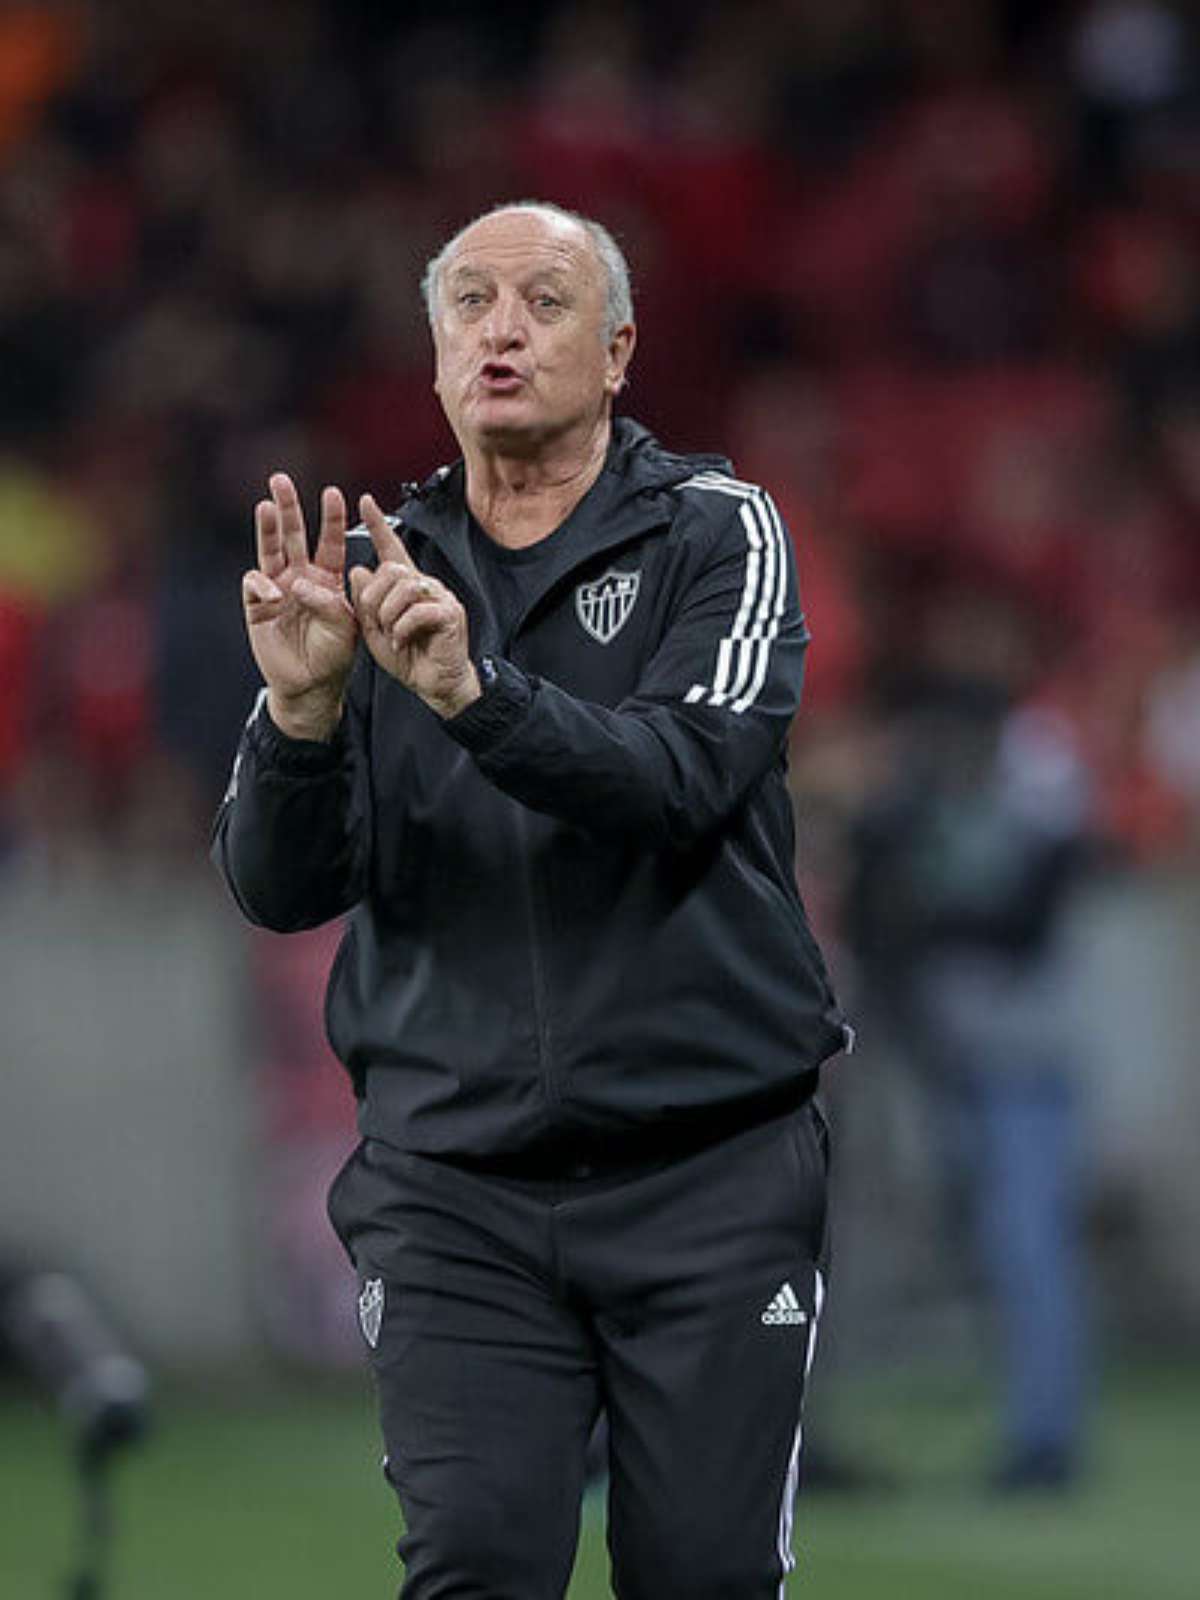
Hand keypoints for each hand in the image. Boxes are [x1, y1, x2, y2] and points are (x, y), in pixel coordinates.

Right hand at [242, 474, 357, 739]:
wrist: (311, 686)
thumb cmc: (333, 657)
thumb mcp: (345, 627)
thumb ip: (328, 603)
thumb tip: (299, 584)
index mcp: (327, 579)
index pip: (329, 541)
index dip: (331, 518)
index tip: (334, 494)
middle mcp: (300, 577)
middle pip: (292, 535)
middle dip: (288, 507)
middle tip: (281, 480)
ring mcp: (277, 589)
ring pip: (269, 550)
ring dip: (267, 527)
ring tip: (266, 504)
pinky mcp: (257, 606)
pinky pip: (255, 584)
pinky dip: (261, 583)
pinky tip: (270, 591)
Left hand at [350, 493, 479, 718]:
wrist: (436, 685)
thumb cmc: (411, 659)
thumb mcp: (375, 631)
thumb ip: (365, 603)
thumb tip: (358, 571)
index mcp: (405, 588)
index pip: (391, 549)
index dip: (379, 525)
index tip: (365, 501)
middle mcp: (425, 586)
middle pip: (391, 570)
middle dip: (374, 599)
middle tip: (376, 623)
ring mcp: (441, 597)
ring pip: (404, 587)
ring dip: (388, 615)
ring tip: (391, 635)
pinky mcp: (450, 614)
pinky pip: (418, 611)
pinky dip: (402, 629)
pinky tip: (402, 642)